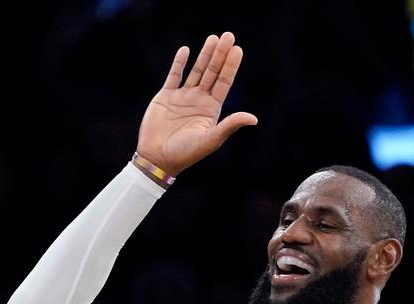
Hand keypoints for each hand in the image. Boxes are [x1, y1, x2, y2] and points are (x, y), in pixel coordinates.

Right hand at [136, 32, 257, 176]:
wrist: (158, 158)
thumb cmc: (187, 153)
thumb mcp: (212, 139)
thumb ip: (230, 125)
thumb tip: (254, 119)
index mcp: (211, 110)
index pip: (224, 83)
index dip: (230, 66)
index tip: (237, 49)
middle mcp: (199, 101)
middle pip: (213, 72)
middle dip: (220, 54)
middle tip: (228, 35)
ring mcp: (183, 97)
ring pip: (196, 71)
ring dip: (204, 55)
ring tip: (212, 37)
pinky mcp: (166, 97)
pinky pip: (174, 76)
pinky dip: (179, 63)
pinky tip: (186, 50)